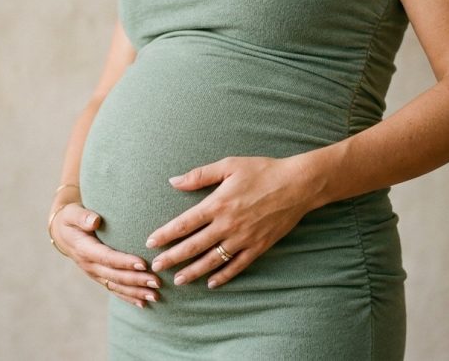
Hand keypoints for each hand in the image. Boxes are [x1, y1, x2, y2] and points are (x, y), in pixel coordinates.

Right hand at [50, 201, 161, 308]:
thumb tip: (95, 221)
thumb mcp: (72, 213)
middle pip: (115, 276)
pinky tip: (143, 304)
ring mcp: (94, 274)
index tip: (143, 264)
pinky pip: (114, 289)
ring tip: (155, 296)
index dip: (124, 262)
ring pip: (116, 286)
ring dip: (136, 293)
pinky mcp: (99, 277)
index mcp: (84, 249)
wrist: (62, 232)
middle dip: (137, 281)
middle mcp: (89, 265)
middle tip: (157, 282)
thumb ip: (83, 216)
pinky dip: (128, 298)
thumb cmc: (70, 218)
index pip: (107, 257)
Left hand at [144, 155, 313, 289]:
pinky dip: (223, 276)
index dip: (165, 235)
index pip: (183, 224)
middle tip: (156, 267)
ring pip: (212, 260)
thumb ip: (199, 175)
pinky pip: (237, 266)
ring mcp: (243, 238)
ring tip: (179, 280)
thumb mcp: (229, 165)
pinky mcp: (258, 246)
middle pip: (193, 246)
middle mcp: (227, 225)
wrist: (297, 185)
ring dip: (193, 272)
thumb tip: (173, 181)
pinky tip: (211, 283)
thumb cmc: (262, 171)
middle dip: (172, 258)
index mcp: (217, 204)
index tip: (150, 243)